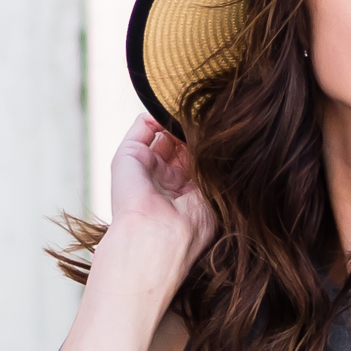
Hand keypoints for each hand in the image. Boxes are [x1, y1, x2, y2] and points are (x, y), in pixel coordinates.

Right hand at [106, 113, 212, 266]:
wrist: (155, 237)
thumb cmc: (189, 225)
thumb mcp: (210, 194)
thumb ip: (209, 166)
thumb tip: (215, 139)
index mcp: (184, 196)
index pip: (196, 162)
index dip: (208, 146)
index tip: (222, 132)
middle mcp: (163, 182)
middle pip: (179, 145)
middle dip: (193, 131)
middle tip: (208, 118)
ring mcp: (144, 168)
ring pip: (162, 132)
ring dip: (177, 121)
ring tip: (193, 114)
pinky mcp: (128, 156)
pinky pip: (143, 124)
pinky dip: (158, 113)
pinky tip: (175, 113)